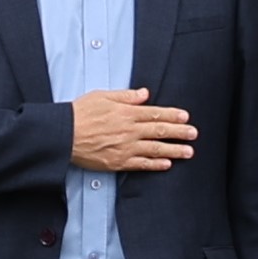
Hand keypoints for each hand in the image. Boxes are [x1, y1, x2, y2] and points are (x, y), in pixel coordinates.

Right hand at [68, 87, 196, 173]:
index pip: (156, 113)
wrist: (64, 134)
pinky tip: (167, 164)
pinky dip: (156, 164)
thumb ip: (125, 96)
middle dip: (179, 132)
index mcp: (127, 112)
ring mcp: (125, 148)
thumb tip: (144, 94)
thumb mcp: (102, 96)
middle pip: (160, 131)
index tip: (186, 117)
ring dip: (174, 150)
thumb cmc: (80, 113)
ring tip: (188, 152)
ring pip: (155, 149)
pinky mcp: (118, 162)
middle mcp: (130, 130)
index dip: (173, 115)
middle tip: (194, 134)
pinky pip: (141, 164)